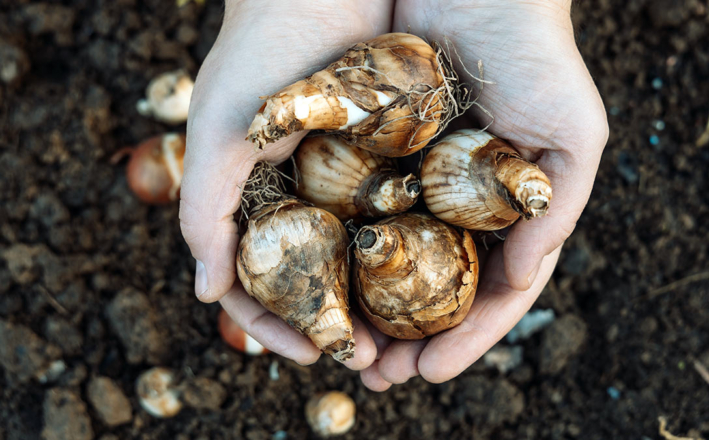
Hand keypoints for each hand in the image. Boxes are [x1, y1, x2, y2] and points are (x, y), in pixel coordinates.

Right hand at [179, 0, 392, 369]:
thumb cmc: (260, 52)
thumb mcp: (220, 132)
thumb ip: (205, 210)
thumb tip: (206, 295)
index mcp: (251, 197)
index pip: (256, 281)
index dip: (276, 325)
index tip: (311, 355)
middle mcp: (298, 195)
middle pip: (315, 279)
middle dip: (337, 325)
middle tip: (371, 363)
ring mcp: (343, 178)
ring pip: (359, 256)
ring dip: (377, 302)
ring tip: (406, 337)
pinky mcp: (386, 155)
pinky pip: (397, 214)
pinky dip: (407, 250)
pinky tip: (432, 278)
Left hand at [360, 0, 607, 389]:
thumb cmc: (539, 57)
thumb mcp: (573, 137)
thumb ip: (556, 212)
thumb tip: (522, 279)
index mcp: (508, 212)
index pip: (488, 291)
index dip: (464, 337)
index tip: (430, 371)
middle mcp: (461, 206)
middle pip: (433, 289)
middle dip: (409, 338)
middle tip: (377, 377)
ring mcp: (418, 184)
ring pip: (392, 262)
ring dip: (371, 312)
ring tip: (347, 353)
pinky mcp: (377, 155)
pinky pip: (358, 211)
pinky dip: (346, 254)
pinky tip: (326, 285)